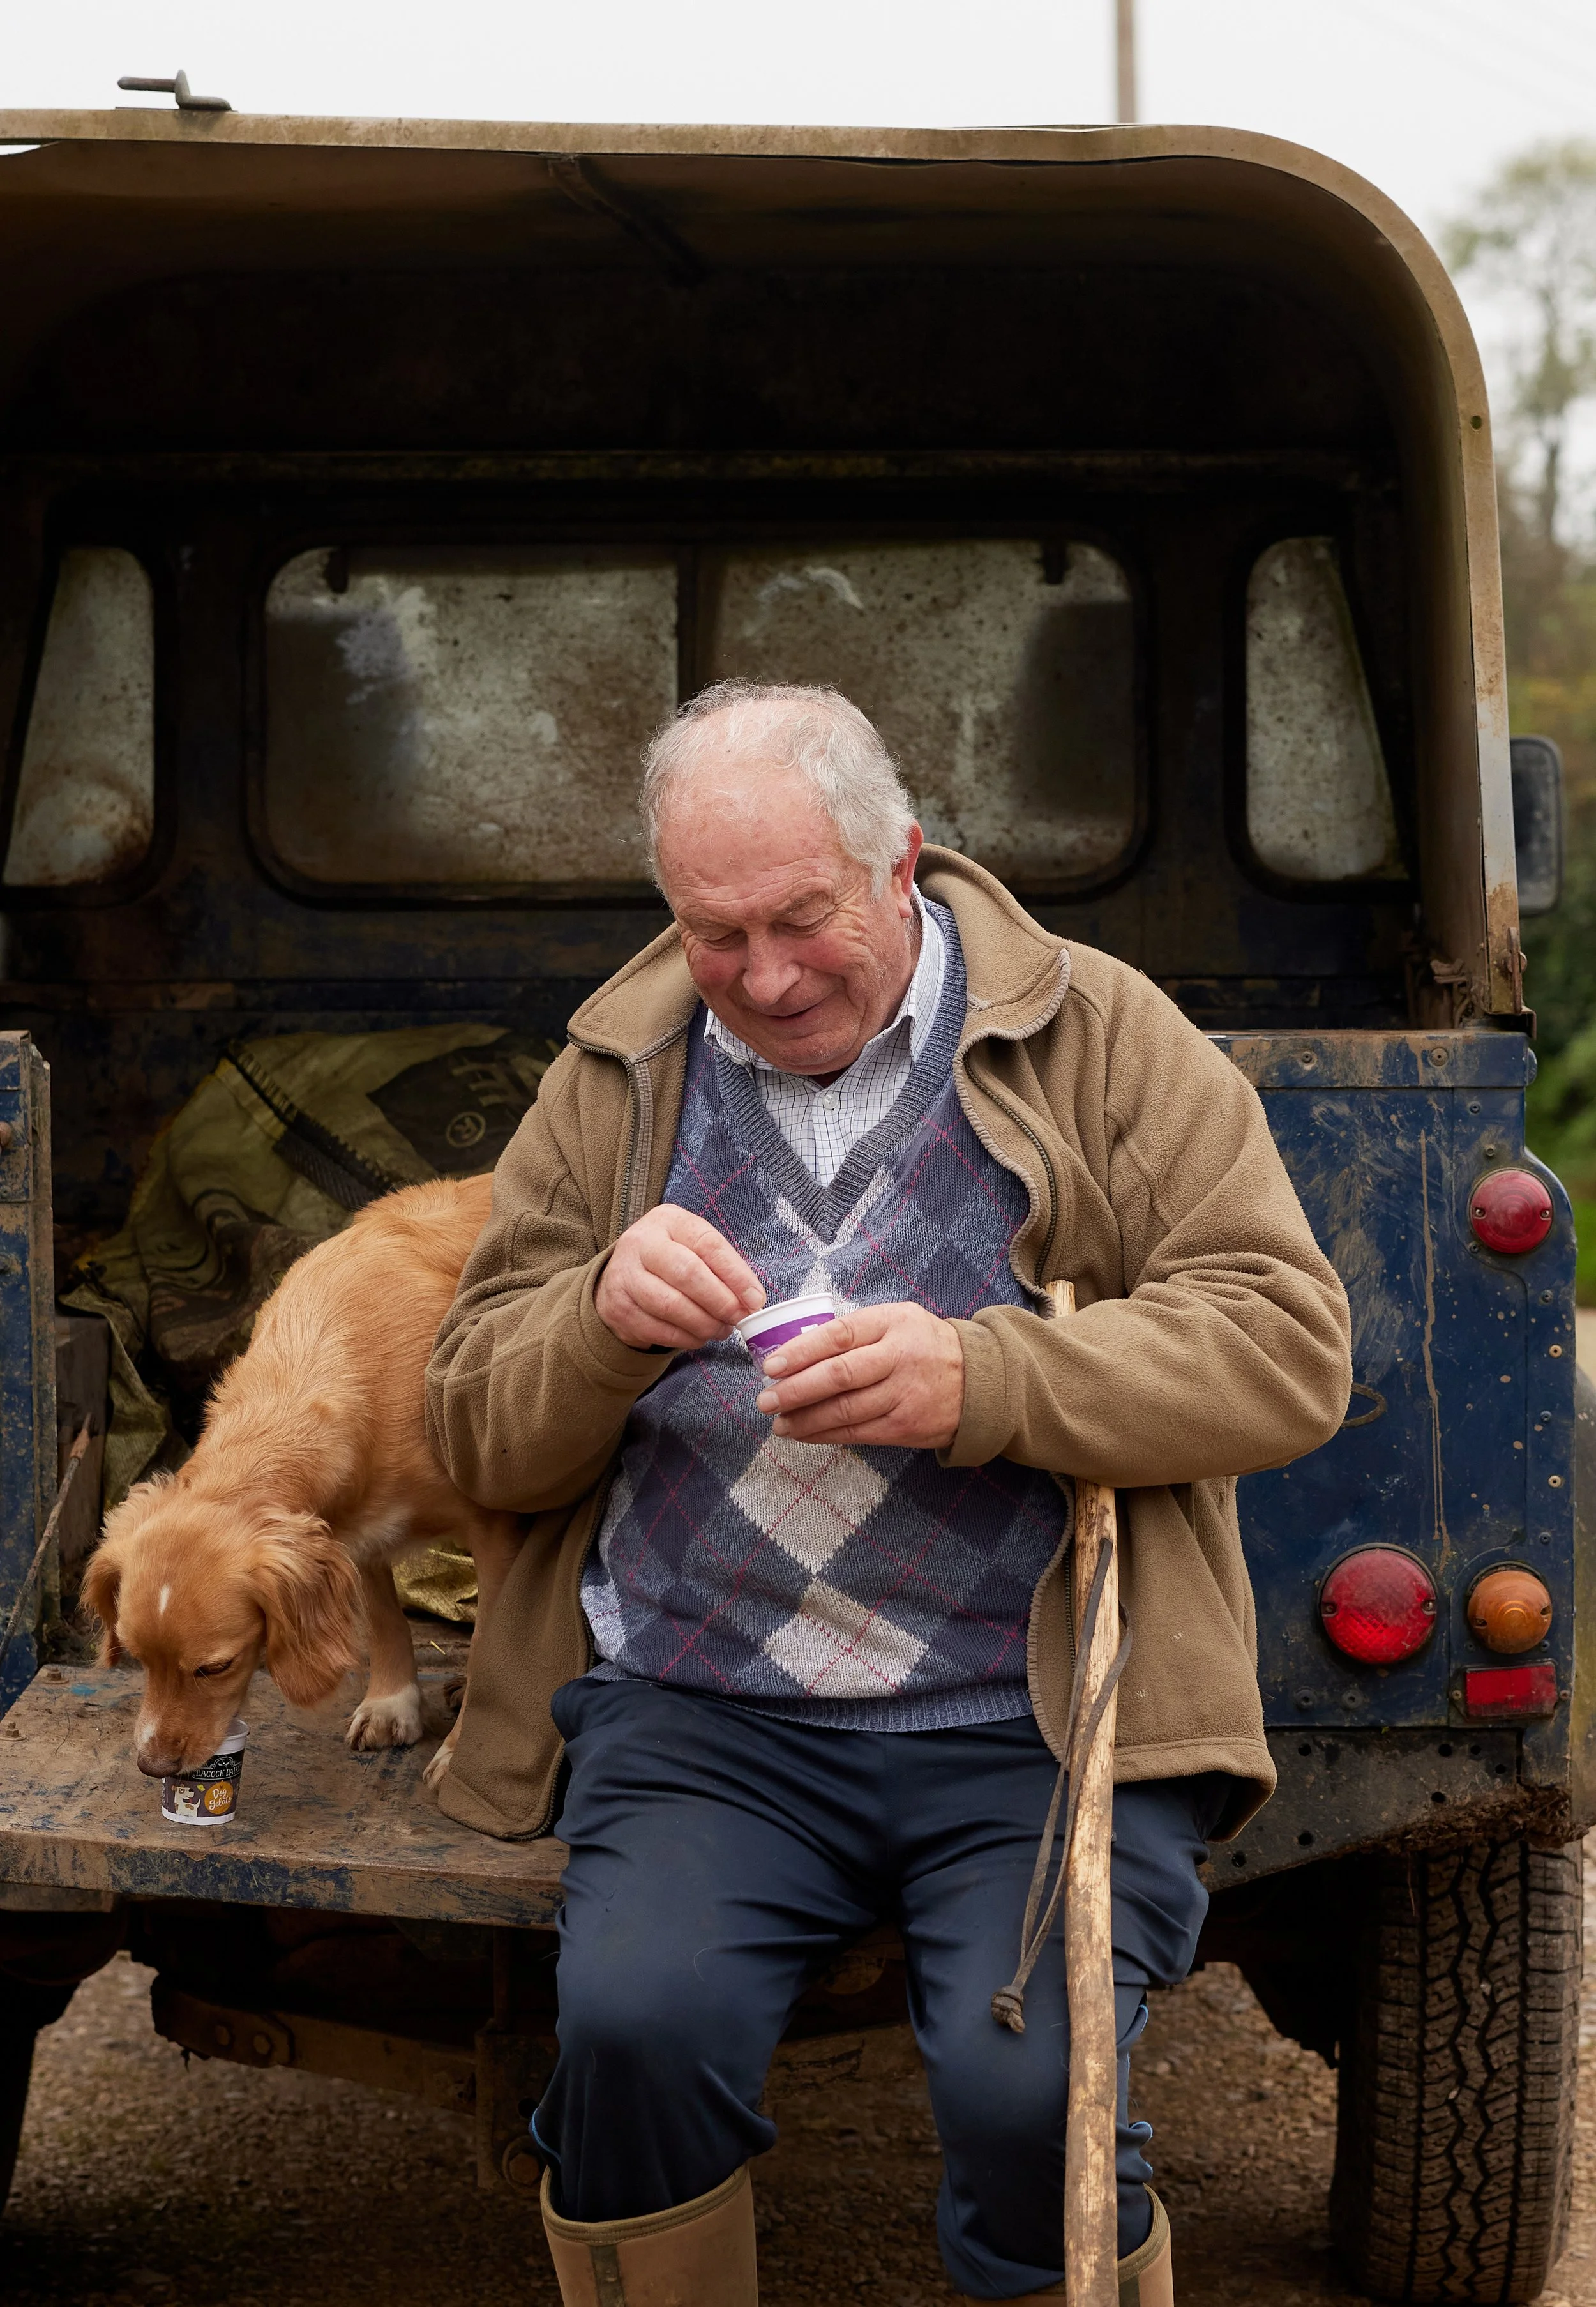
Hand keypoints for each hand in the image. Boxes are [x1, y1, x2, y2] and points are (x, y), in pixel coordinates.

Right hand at [595, 1206, 765, 1351]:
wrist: (622, 1274)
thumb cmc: (671, 1259)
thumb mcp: (694, 1247)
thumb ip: (723, 1267)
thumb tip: (752, 1301)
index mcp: (668, 1221)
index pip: (707, 1244)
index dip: (736, 1274)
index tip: (755, 1299)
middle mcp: (641, 1243)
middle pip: (687, 1273)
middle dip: (720, 1301)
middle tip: (738, 1317)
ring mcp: (625, 1276)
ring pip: (671, 1306)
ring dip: (705, 1324)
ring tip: (721, 1329)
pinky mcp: (619, 1309)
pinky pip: (658, 1330)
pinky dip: (686, 1338)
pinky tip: (699, 1336)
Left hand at [754, 1302, 965, 1449]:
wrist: (979, 1380)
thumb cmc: (922, 1345)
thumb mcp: (896, 1320)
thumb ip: (856, 1330)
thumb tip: (797, 1348)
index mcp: (892, 1323)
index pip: (838, 1336)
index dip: (800, 1352)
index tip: (771, 1367)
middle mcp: (899, 1358)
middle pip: (838, 1377)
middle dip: (795, 1391)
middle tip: (765, 1400)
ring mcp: (904, 1395)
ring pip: (844, 1411)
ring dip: (804, 1419)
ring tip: (779, 1422)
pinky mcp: (906, 1427)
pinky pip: (857, 1434)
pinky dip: (825, 1435)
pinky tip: (804, 1434)